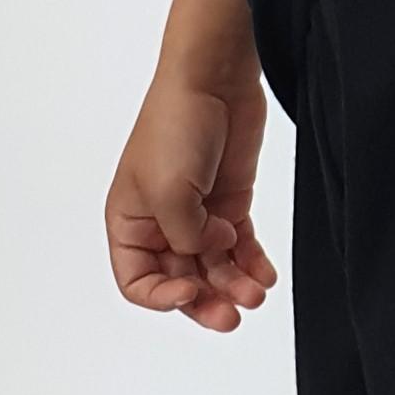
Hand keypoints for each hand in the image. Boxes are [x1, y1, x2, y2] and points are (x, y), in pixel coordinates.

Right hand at [105, 64, 278, 331]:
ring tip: (257, 293)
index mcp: (129, 221)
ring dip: (234, 286)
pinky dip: (252, 263)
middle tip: (231, 316)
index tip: (187, 292)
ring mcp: (198, 214)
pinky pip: (240, 246)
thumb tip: (208, 253)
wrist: (215, 78)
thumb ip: (184, 238)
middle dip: (205, 301)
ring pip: (213, 268)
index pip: (137, 281)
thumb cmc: (175, 124)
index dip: (160, 297)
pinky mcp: (229, 202)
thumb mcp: (169, 192)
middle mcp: (160, 223)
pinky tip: (266, 275)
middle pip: (179, 282)